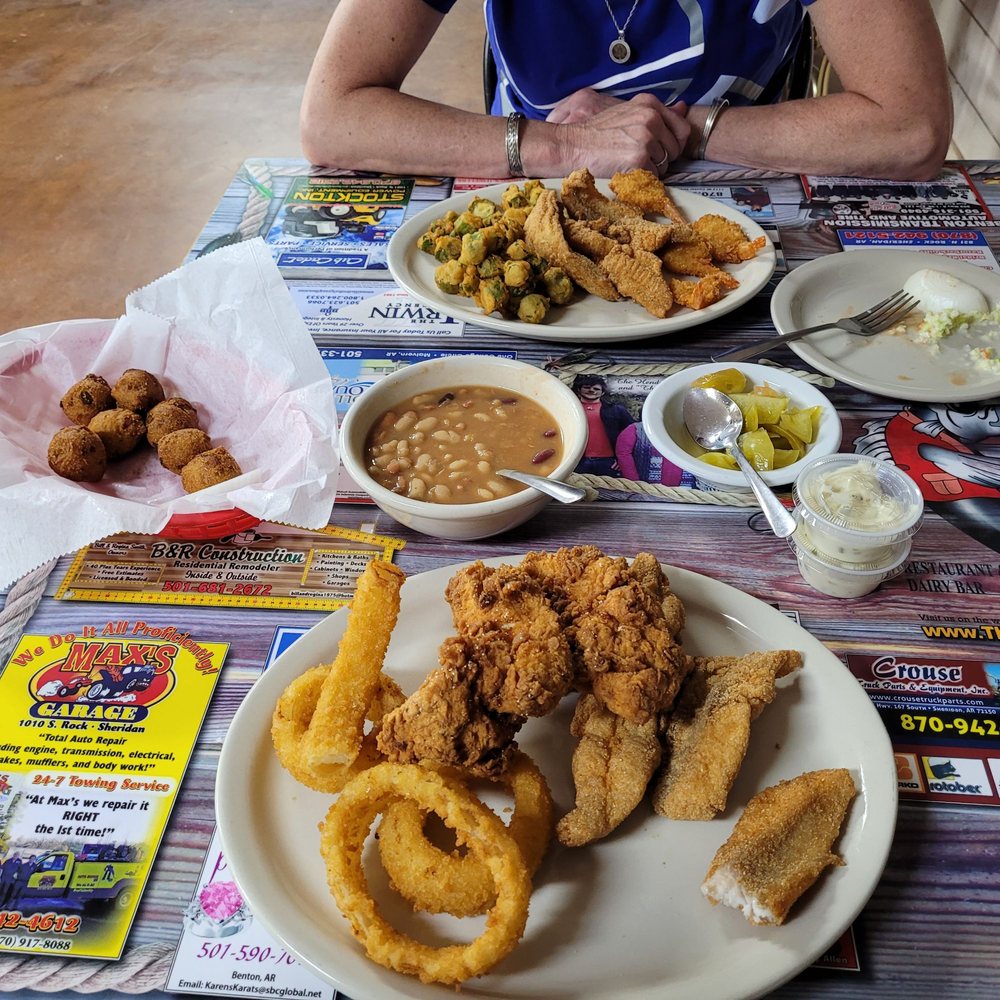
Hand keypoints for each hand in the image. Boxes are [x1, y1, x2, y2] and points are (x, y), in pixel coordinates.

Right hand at [552, 92, 690, 175]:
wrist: (573, 145)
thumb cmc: (598, 133)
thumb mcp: (629, 112)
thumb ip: (657, 113)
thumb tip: (685, 107)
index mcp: (649, 104)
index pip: (682, 129)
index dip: (673, 143)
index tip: (658, 148)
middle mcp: (650, 118)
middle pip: (674, 150)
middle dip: (660, 158)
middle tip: (636, 157)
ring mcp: (645, 139)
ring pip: (663, 165)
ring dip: (648, 169)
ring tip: (626, 162)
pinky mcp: (638, 159)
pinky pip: (651, 177)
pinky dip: (639, 178)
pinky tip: (623, 170)